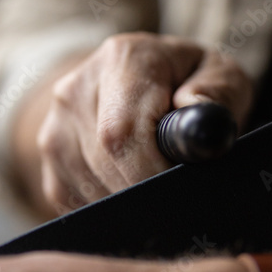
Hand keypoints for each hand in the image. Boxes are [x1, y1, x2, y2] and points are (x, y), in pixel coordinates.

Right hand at [16, 33, 252, 215]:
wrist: (142, 83)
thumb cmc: (190, 83)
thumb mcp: (222, 75)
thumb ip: (218, 95)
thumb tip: (200, 125)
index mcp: (123, 59)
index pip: (124, 131)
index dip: (152, 170)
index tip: (181, 190)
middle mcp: (76, 89)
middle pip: (105, 163)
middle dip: (147, 193)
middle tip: (181, 203)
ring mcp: (55, 127)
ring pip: (90, 188)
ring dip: (131, 206)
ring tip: (163, 194)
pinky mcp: (49, 162)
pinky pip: (76, 203)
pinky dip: (111, 211)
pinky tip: (136, 196)